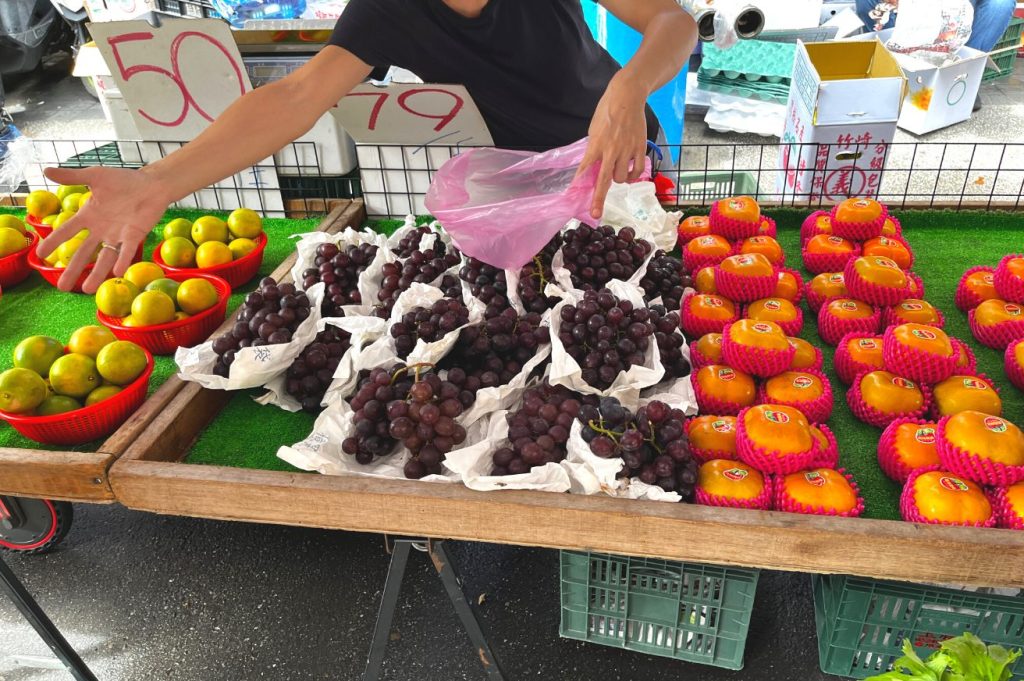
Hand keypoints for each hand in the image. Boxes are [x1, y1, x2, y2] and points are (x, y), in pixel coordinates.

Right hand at [37, 166, 169, 292]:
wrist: (151, 184)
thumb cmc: (123, 180)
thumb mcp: (95, 176)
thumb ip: (72, 176)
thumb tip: (45, 170)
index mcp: (89, 216)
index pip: (67, 231)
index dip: (53, 242)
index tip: (40, 254)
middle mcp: (101, 230)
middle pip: (83, 252)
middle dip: (73, 269)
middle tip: (62, 287)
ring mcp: (118, 235)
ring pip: (105, 258)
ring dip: (97, 274)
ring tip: (86, 290)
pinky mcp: (134, 235)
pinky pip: (126, 250)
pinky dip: (122, 260)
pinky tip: (116, 273)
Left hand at [577, 73, 649, 219]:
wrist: (627, 97)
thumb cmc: (607, 111)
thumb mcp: (594, 129)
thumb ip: (594, 149)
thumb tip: (592, 166)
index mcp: (596, 144)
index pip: (585, 167)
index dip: (579, 181)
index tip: (574, 193)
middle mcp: (611, 150)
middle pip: (604, 180)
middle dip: (599, 198)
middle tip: (596, 213)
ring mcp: (626, 150)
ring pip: (621, 178)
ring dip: (618, 179)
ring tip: (617, 170)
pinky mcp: (639, 148)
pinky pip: (636, 171)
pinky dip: (632, 175)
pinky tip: (629, 172)